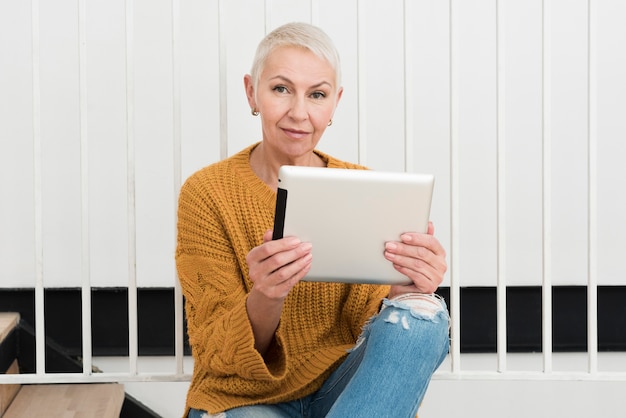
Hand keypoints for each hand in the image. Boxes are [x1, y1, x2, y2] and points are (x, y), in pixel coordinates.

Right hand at [246, 230, 311, 354]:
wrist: (264, 291)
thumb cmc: (267, 267)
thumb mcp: (264, 254)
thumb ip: (269, 242)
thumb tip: (270, 232)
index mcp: (251, 258)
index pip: (267, 249)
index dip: (283, 244)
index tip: (296, 240)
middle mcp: (255, 272)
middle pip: (277, 260)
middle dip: (295, 252)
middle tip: (307, 247)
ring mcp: (263, 285)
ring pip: (284, 272)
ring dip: (299, 263)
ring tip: (308, 256)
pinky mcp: (274, 294)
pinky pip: (290, 282)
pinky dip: (300, 272)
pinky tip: (306, 265)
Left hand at [384, 222, 446, 296]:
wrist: (409, 290)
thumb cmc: (413, 270)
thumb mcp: (417, 252)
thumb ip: (423, 239)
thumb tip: (429, 224)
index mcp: (440, 253)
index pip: (431, 242)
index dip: (417, 238)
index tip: (403, 236)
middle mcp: (441, 265)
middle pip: (422, 253)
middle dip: (404, 248)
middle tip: (390, 245)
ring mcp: (437, 277)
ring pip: (418, 264)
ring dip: (401, 258)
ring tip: (389, 254)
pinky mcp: (429, 287)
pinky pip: (416, 276)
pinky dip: (404, 269)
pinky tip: (396, 265)